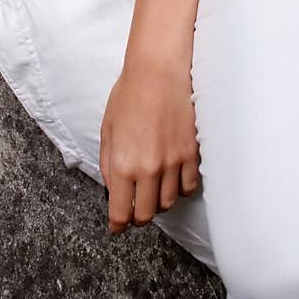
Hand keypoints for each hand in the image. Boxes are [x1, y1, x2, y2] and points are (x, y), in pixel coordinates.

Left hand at [99, 58, 200, 234]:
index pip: (121, 212)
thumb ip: (108, 163)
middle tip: (135, 208)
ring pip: (168, 202)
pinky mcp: (191, 154)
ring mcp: (172, 163)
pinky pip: (188, 187)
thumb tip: (113, 189)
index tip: (118, 226)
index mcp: (122, 163)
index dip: (118, 225)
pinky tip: (172, 178)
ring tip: (153, 188)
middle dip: (138, 215)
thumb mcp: (107, 129)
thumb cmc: (129, 95)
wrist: (158, 72)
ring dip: (158, 200)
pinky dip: (179, 188)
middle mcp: (148, 169)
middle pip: (146, 214)